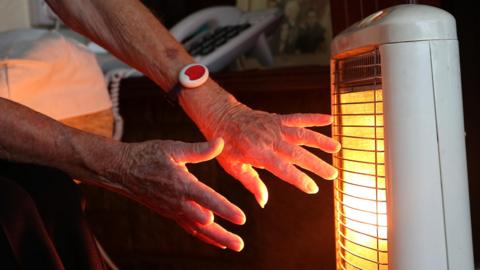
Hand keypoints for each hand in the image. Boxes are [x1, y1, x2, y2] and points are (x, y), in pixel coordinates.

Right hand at [111, 138, 244, 250]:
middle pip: (205, 223)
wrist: (122, 170)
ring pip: (198, 229)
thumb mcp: (174, 148)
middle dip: (223, 234)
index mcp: (182, 184)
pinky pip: (188, 228)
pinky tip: (216, 241)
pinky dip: (202, 236)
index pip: (208, 199)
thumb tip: (221, 142)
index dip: (226, 209)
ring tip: (233, 246)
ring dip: (216, 238)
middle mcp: (178, 202)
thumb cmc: (148, 155)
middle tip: (240, 245)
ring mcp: (173, 210)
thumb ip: (199, 150)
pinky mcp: (169, 213)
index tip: (241, 218)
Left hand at [200, 103, 340, 207]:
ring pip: (301, 134)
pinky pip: (298, 118)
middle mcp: (269, 138)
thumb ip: (251, 183)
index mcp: (257, 152)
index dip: (298, 179)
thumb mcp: (232, 167)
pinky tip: (329, 120)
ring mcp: (274, 127)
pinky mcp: (277, 119)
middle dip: (316, 164)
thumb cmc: (225, 146)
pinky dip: (314, 118)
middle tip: (333, 174)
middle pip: (297, 153)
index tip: (313, 188)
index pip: (282, 168)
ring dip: (320, 141)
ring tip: (337, 148)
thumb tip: (264, 202)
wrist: (221, 117)